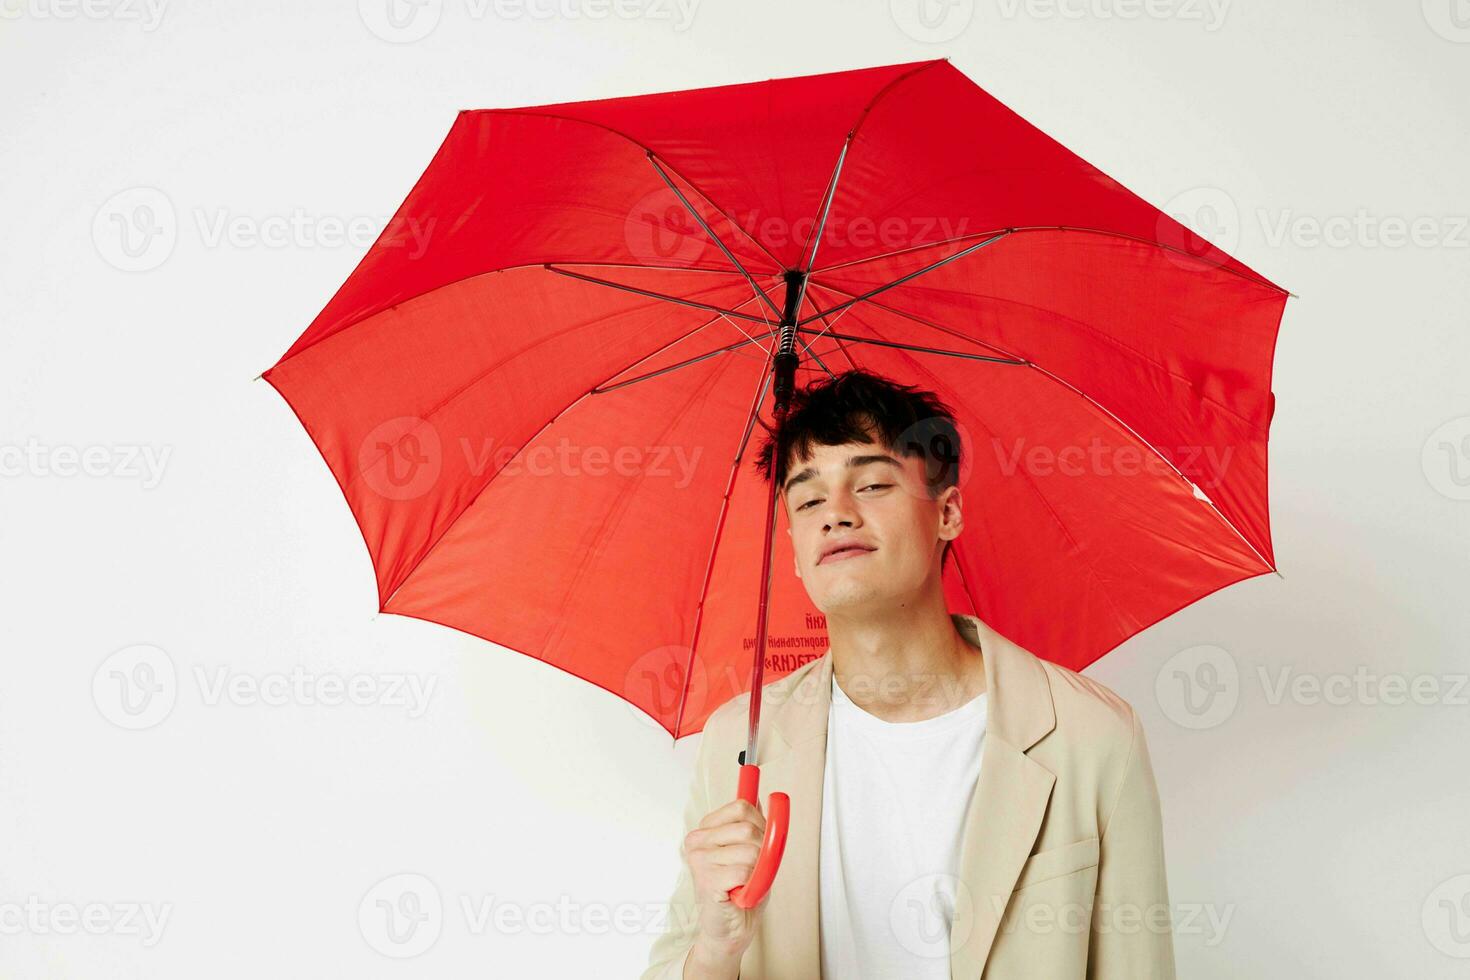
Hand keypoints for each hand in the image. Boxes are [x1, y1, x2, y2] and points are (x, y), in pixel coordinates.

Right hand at [684, 797, 770, 960]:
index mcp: (705, 830)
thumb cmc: (738, 892)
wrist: (731, 930)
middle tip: (753, 869)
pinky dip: (752, 884)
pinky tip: (740, 892)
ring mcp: (700, 860)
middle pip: (748, 828)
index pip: (742, 807)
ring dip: (757, 871)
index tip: (759, 841)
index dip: (761, 824)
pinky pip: (746, 871)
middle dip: (762, 850)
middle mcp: (697, 842)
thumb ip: (750, 824)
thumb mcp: (749, 851)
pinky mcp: (707, 879)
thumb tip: (759, 797)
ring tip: (745, 882)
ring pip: (751, 852)